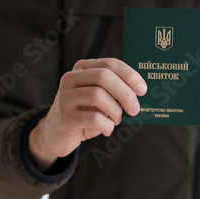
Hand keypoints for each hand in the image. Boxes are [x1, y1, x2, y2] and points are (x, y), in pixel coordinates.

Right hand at [28, 58, 146, 171]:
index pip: (109, 64)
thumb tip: (140, 94)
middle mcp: (71, 79)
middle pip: (103, 77)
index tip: (143, 89)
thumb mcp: (98, 98)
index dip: (129, 75)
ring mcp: (65, 97)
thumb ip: (114, 91)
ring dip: (115, 111)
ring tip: (117, 119)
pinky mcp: (65, 117)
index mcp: (82, 69)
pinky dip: (107, 125)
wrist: (56, 134)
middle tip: (135, 108)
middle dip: (125, 93)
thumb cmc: (84, 113)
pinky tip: (107, 129)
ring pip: (98, 96)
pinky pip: (93, 118)